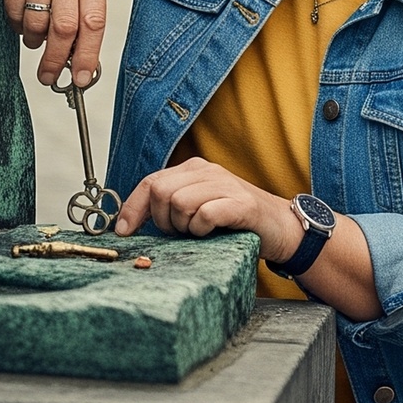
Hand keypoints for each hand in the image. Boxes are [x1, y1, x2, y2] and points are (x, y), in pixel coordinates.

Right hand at [0, 0, 107, 86]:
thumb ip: (85, 9)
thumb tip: (80, 57)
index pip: (94, 22)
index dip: (87, 55)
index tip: (81, 79)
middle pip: (64, 29)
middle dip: (56, 60)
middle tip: (49, 76)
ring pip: (36, 25)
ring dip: (35, 42)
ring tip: (37, 37)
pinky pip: (14, 14)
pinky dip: (18, 26)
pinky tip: (24, 16)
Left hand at [114, 158, 303, 260]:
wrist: (278, 226)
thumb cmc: (233, 221)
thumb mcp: (197, 208)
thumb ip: (171, 208)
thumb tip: (130, 225)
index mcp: (193, 170)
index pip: (150, 182)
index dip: (132, 208)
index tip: (124, 232)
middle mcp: (207, 171)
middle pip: (161, 192)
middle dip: (163, 221)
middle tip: (181, 232)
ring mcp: (225, 184)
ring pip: (179, 203)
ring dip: (185, 227)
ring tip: (201, 232)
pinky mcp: (240, 203)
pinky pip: (205, 215)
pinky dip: (203, 229)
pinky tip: (214, 232)